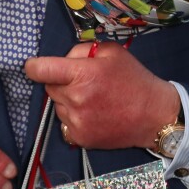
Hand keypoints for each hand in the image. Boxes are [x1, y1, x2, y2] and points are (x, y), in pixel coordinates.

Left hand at [25, 42, 180, 149]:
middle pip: (49, 87)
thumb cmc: (134, 80)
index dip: (34, 67)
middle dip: (60, 82)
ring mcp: (77, 121)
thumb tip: (63, 59)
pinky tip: (93, 114)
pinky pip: (65, 124)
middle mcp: (76, 99)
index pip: (40, 70)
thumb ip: (81, 50)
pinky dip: (74, 118)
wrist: (154, 115)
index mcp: (82, 74)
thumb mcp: (112, 52)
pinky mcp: (80, 138)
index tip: (35, 67)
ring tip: (93, 100)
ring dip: (67, 101)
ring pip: (57, 106)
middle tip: (83, 82)